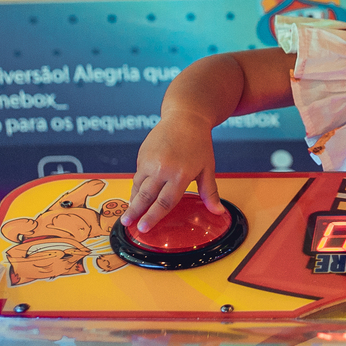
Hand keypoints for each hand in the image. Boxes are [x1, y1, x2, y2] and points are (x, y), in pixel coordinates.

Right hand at [120, 110, 226, 232]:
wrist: (185, 117)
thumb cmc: (199, 143)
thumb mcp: (207, 168)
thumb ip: (210, 192)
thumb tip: (218, 211)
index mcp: (180, 174)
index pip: (164, 202)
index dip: (153, 217)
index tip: (144, 228)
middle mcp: (162, 169)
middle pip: (146, 196)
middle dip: (135, 212)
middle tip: (127, 224)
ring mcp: (150, 161)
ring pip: (138, 186)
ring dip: (133, 201)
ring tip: (128, 215)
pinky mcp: (142, 155)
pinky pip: (137, 175)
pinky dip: (136, 187)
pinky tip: (136, 195)